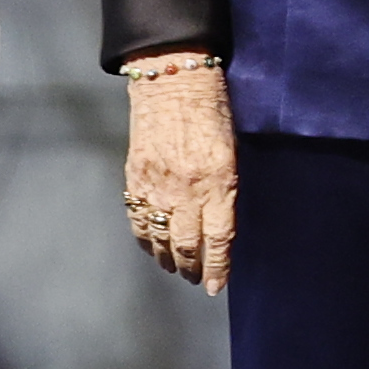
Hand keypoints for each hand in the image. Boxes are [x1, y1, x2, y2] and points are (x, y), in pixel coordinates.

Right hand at [123, 65, 237, 291]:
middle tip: (196, 279)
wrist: (173, 81)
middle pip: (186, 243)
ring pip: (158, 237)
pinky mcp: (134, 178)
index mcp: (218, 181)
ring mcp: (156, 185)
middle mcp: (186, 188)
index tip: (215, 286)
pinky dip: (143, 238)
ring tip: (176, 267)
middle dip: (192, 267)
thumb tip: (223, 221)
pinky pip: (136, 219)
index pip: (218, 237)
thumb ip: (228, 188)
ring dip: (167, 258)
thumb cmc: (213, 110)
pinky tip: (151, 246)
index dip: (217, 267)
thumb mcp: (234, 150)